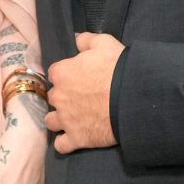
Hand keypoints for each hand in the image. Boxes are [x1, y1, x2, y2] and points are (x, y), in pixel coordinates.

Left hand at [46, 32, 124, 153]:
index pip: (55, 73)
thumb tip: (76, 38)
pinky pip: (61, 145)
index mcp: (62, 73)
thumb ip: (85, 40)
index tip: (79, 77)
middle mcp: (58, 97)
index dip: (67, 74)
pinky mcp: (76, 138)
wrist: (132, 97)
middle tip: (80, 96)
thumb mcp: (104, 43)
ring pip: (51, 121)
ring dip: (59, 119)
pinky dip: (65, 142)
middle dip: (63, 97)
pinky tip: (73, 138)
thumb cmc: (118, 67)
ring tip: (72, 118)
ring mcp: (65, 120)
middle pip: (53, 97)